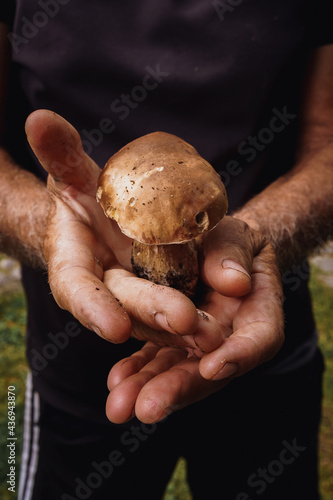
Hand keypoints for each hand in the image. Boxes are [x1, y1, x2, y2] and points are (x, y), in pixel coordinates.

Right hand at [25, 110, 222, 348]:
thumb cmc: (84, 196)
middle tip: (186, 320)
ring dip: (181, 330)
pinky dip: (194, 326)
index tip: (114, 328)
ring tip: (211, 332)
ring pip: (153, 319)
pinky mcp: (158, 299)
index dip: (92, 308)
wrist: (105, 217)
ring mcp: (132, 297)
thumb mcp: (75, 174)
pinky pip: (175, 315)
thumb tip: (39, 120)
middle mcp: (102, 288)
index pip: (76, 288)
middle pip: (124, 305)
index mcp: (73, 263)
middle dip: (152, 313)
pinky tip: (217, 331)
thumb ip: (61, 154)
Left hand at [106, 217, 284, 422]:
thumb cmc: (230, 239)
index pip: (259, 338)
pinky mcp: (170, 340)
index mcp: (258, 309)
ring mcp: (198, 343)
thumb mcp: (237, 235)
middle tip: (148, 408)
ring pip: (177, 368)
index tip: (213, 366)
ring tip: (120, 406)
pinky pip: (155, 356)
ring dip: (149, 387)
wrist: (212, 245)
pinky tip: (115, 380)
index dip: (240, 355)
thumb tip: (234, 282)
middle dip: (179, 388)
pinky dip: (136, 368)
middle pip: (211, 368)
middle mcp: (229, 335)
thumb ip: (234, 254)